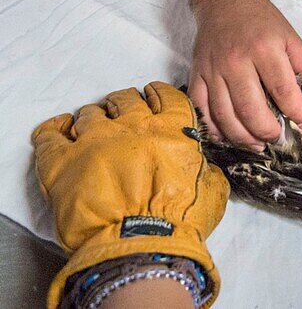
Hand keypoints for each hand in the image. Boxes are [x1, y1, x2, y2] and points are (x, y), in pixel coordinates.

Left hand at [33, 83, 228, 308]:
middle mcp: (132, 125)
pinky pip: (50, 135)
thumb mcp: (213, 189)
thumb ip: (204, 168)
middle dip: (123, 105)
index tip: (151, 98)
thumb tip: (200, 167)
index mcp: (172, 128)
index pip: (163, 95)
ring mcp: (94, 140)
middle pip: (124, 99)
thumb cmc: (180, 221)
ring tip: (92, 131)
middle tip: (121, 117)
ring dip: (93, 119)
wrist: (141, 244)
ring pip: (89, 113)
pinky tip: (58, 129)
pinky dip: (53, 129)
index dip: (157, 95)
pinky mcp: (62, 162)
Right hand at [188, 0, 301, 148]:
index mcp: (264, 50)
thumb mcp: (290, 36)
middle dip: (266, 131)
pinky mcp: (196, 75)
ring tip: (258, 145)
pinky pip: (201, 108)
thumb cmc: (261, 20)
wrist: (224, 0)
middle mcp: (236, 62)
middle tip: (278, 139)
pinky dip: (213, 128)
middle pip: (249, 108)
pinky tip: (228, 137)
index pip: (282, 89)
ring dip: (242, 136)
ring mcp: (213, 70)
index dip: (296, 113)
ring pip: (224, 114)